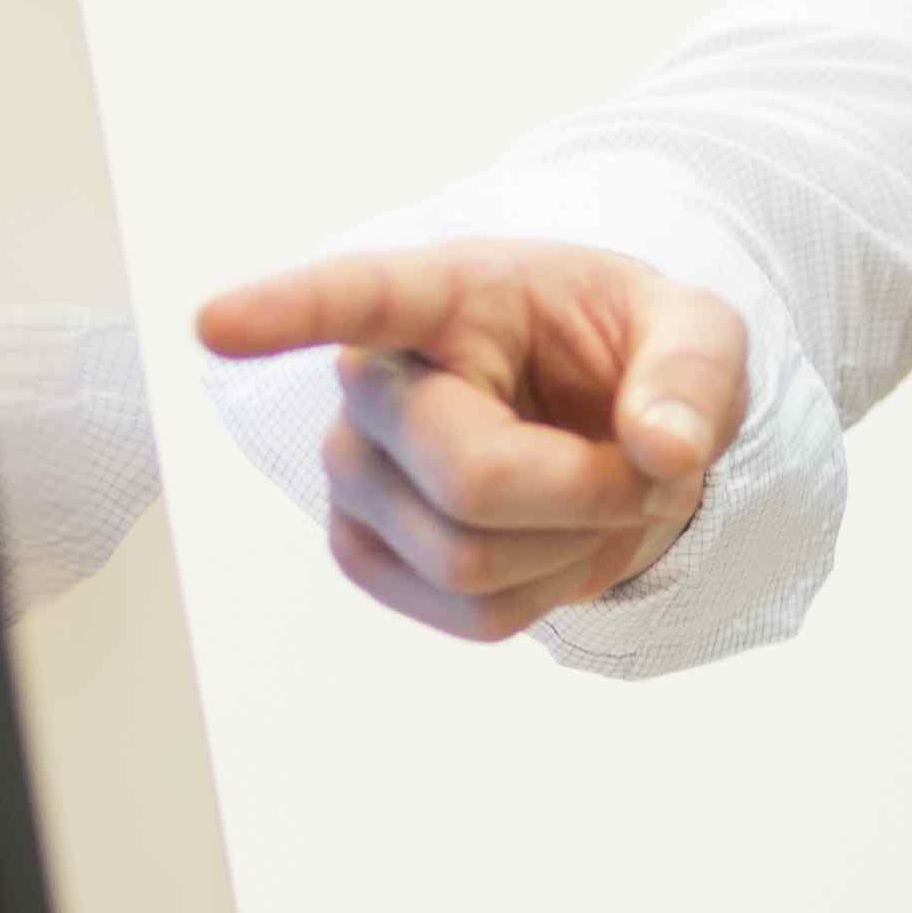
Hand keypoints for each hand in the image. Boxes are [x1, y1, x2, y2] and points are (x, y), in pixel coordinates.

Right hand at [195, 241, 745, 639]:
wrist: (606, 419)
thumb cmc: (630, 354)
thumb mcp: (696, 331)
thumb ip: (692, 373)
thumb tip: (666, 449)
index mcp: (446, 296)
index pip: (355, 297)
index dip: (284, 312)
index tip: (215, 323)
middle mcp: (372, 384)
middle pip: (474, 481)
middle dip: (596, 493)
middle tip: (650, 463)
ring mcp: (352, 475)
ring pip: (471, 561)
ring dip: (577, 546)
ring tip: (595, 491)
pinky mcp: (363, 551)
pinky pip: (473, 615)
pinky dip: (549, 594)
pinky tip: (552, 538)